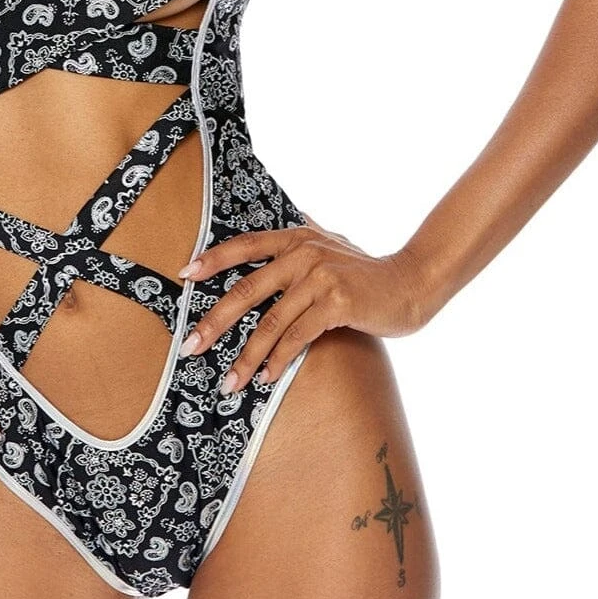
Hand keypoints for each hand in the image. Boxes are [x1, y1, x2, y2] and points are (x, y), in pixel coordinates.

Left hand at [176, 216, 432, 391]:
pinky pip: (297, 336)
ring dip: (246, 357)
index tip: (184, 276)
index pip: (244, 245)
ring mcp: (319, 277)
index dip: (212, 260)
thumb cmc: (369, 272)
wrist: (413, 282)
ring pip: (270, 323)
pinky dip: (279, 360)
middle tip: (189, 347)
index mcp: (297, 237)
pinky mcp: (336, 302)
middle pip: (246, 290)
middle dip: (214, 322)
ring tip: (228, 382)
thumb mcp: (333, 244)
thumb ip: (308, 234)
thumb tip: (293, 216)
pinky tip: (266, 378)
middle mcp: (303, 253)